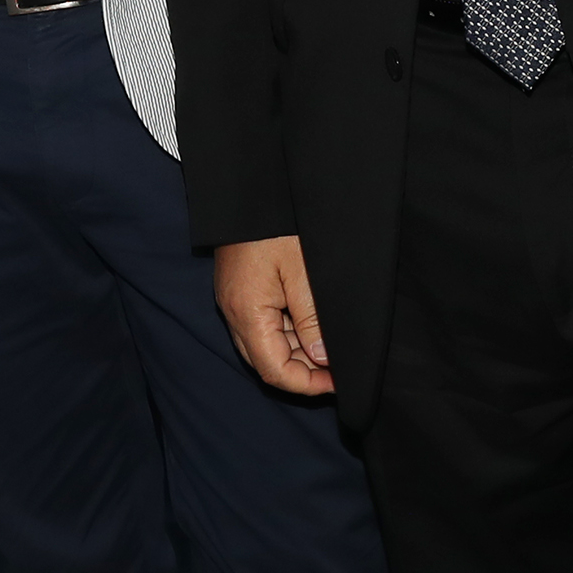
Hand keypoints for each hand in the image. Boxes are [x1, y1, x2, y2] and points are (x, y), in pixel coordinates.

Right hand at [213, 235, 333, 395]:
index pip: (274, 371)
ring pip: (264, 346)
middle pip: (267, 363)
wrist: (250, 186)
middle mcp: (233, 313)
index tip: (338, 382)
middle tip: (338, 368)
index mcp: (247, 313)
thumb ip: (312, 320)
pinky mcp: (238, 289)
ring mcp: (233, 301)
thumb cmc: (276, 225)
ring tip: (329, 347)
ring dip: (296, 353)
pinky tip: (310, 325)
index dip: (307, 385)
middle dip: (303, 373)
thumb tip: (321, 359)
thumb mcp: (304, 272)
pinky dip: (286, 333)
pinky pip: (261, 325)